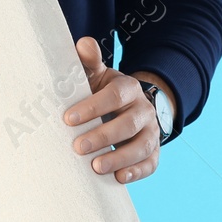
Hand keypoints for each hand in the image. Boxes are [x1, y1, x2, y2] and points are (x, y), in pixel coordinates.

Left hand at [63, 35, 166, 184]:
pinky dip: (137, 172)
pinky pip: (151, 163)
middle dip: (103, 136)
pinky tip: (118, 178)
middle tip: (78, 147)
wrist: (126, 108)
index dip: (93, 107)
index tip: (68, 119)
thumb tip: (83, 43)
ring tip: (96, 167)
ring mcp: (151, 132)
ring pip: (142, 146)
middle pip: (129, 123)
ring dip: (120, 157)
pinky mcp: (153, 152)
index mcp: (128, 87)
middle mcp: (143, 109)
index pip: (115, 95)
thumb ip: (90, 61)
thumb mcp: (96, 75)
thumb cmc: (101, 92)